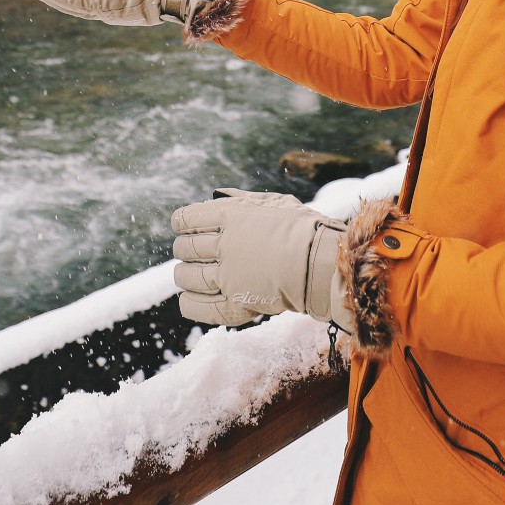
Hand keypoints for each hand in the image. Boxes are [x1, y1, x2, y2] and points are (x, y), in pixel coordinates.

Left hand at [170, 189, 349, 331]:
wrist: (322, 263)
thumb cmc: (304, 228)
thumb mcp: (274, 202)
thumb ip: (242, 200)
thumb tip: (217, 197)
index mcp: (231, 216)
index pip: (188, 218)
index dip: (182, 222)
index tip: (183, 226)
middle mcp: (225, 245)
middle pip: (186, 247)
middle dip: (184, 248)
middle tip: (188, 251)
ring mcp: (228, 277)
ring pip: (189, 276)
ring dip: (184, 274)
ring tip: (187, 274)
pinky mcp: (236, 304)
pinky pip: (199, 307)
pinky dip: (189, 303)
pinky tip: (187, 298)